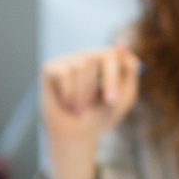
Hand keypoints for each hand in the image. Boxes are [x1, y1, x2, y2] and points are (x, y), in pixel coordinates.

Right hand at [39, 44, 141, 178]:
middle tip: (103, 104)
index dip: (115, 76)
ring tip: (81, 107)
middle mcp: (87, 56)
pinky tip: (67, 102)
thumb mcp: (124, 97)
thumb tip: (121, 43)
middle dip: (105, 83)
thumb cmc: (102, 115)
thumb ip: (128, 71)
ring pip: (81, 65)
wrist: (77, 134)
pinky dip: (68, 93)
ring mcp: (68, 60)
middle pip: (100, 55)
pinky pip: (64, 73)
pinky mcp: (50, 67)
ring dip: (84, 94)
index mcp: (107, 60)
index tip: (113, 99)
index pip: (115, 53)